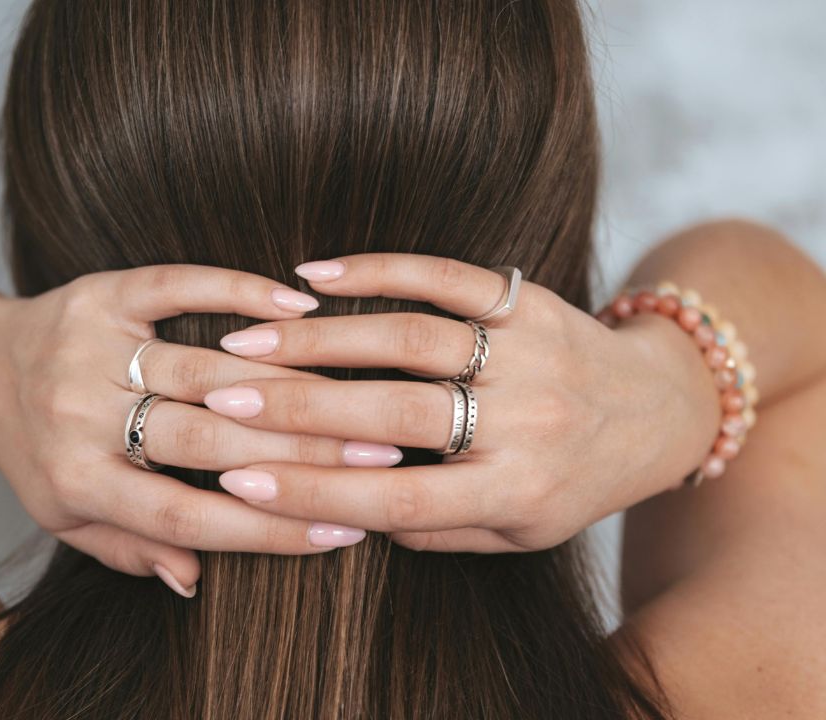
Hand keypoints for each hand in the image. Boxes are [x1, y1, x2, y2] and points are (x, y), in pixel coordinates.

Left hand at [0, 266, 396, 593]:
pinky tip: (300, 305)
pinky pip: (178, 285)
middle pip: (206, 441)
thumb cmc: (35, 452)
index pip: (184, 517)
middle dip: (302, 453)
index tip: (343, 530)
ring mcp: (90, 347)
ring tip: (362, 394)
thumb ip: (129, 548)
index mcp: (75, 482)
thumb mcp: (67, 516)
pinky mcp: (102, 292)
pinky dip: (239, 290)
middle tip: (381, 456)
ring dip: (291, 383)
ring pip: (207, 367)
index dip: (267, 528)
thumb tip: (194, 580)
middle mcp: (79, 415)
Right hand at [203, 254, 720, 552]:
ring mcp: (528, 351)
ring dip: (321, 337)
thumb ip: (438, 530)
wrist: (659, 408)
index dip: (314, 493)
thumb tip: (349, 512)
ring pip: (411, 338)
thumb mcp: (521, 534)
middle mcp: (526, 422)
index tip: (239, 484)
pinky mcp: (525, 299)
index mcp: (519, 491)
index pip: (399, 498)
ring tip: (248, 339)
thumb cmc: (577, 481)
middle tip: (221, 400)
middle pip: (395, 413)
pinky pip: (446, 276)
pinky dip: (378, 269)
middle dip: (298, 407)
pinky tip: (314, 274)